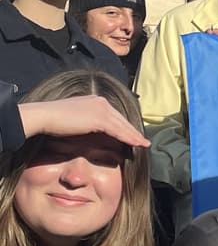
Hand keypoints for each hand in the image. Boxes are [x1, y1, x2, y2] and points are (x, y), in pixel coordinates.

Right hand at [20, 96, 148, 147]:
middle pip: (121, 119)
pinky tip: (137, 144)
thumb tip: (88, 130)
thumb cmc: (52, 121)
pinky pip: (119, 130)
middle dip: (133, 131)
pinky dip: (129, 138)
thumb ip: (84, 122)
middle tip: (143, 141)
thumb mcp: (73, 119)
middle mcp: (100, 102)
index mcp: (94, 100)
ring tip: (144, 145)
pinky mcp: (99, 118)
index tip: (132, 135)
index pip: (114, 115)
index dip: (124, 126)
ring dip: (135, 136)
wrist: (43, 117)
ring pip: (123, 125)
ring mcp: (101, 108)